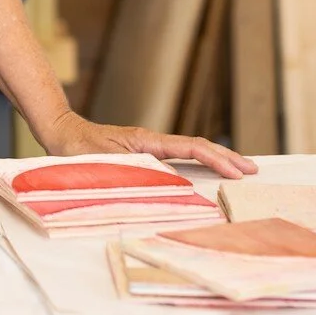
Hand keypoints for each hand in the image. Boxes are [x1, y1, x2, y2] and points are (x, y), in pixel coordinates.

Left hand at [38, 109, 257, 181]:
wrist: (62, 134)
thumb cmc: (77, 150)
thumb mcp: (103, 163)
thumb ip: (132, 171)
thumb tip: (165, 181)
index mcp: (147, 141)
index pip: (190, 148)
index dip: (215, 159)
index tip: (236, 171)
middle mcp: (153, 142)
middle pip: (198, 147)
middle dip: (226, 158)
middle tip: (253, 169)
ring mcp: (151, 147)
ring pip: (191, 152)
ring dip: (216, 160)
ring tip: (241, 170)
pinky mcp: (146, 153)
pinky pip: (179, 158)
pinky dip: (199, 164)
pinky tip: (207, 173)